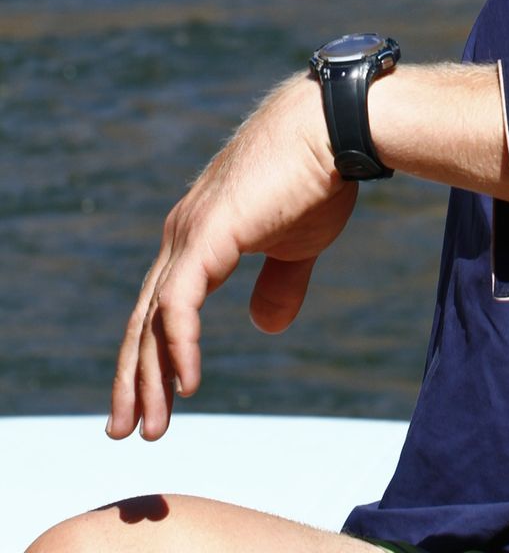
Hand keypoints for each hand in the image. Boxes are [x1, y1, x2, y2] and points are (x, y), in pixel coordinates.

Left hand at [108, 73, 357, 441]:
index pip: (163, 304)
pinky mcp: (206, 236)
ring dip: (149, 376)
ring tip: (151, 425)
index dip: (154, 354)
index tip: (155, 401)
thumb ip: (278, 283)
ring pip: (153, 318)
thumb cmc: (318, 177)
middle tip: (128, 429)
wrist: (331, 128)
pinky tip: (186, 385)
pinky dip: (178, 346)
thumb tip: (263, 327)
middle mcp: (183, 234)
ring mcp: (189, 234)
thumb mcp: (297, 243)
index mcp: (199, 234)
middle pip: (144, 316)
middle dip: (134, 376)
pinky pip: (178, 304)